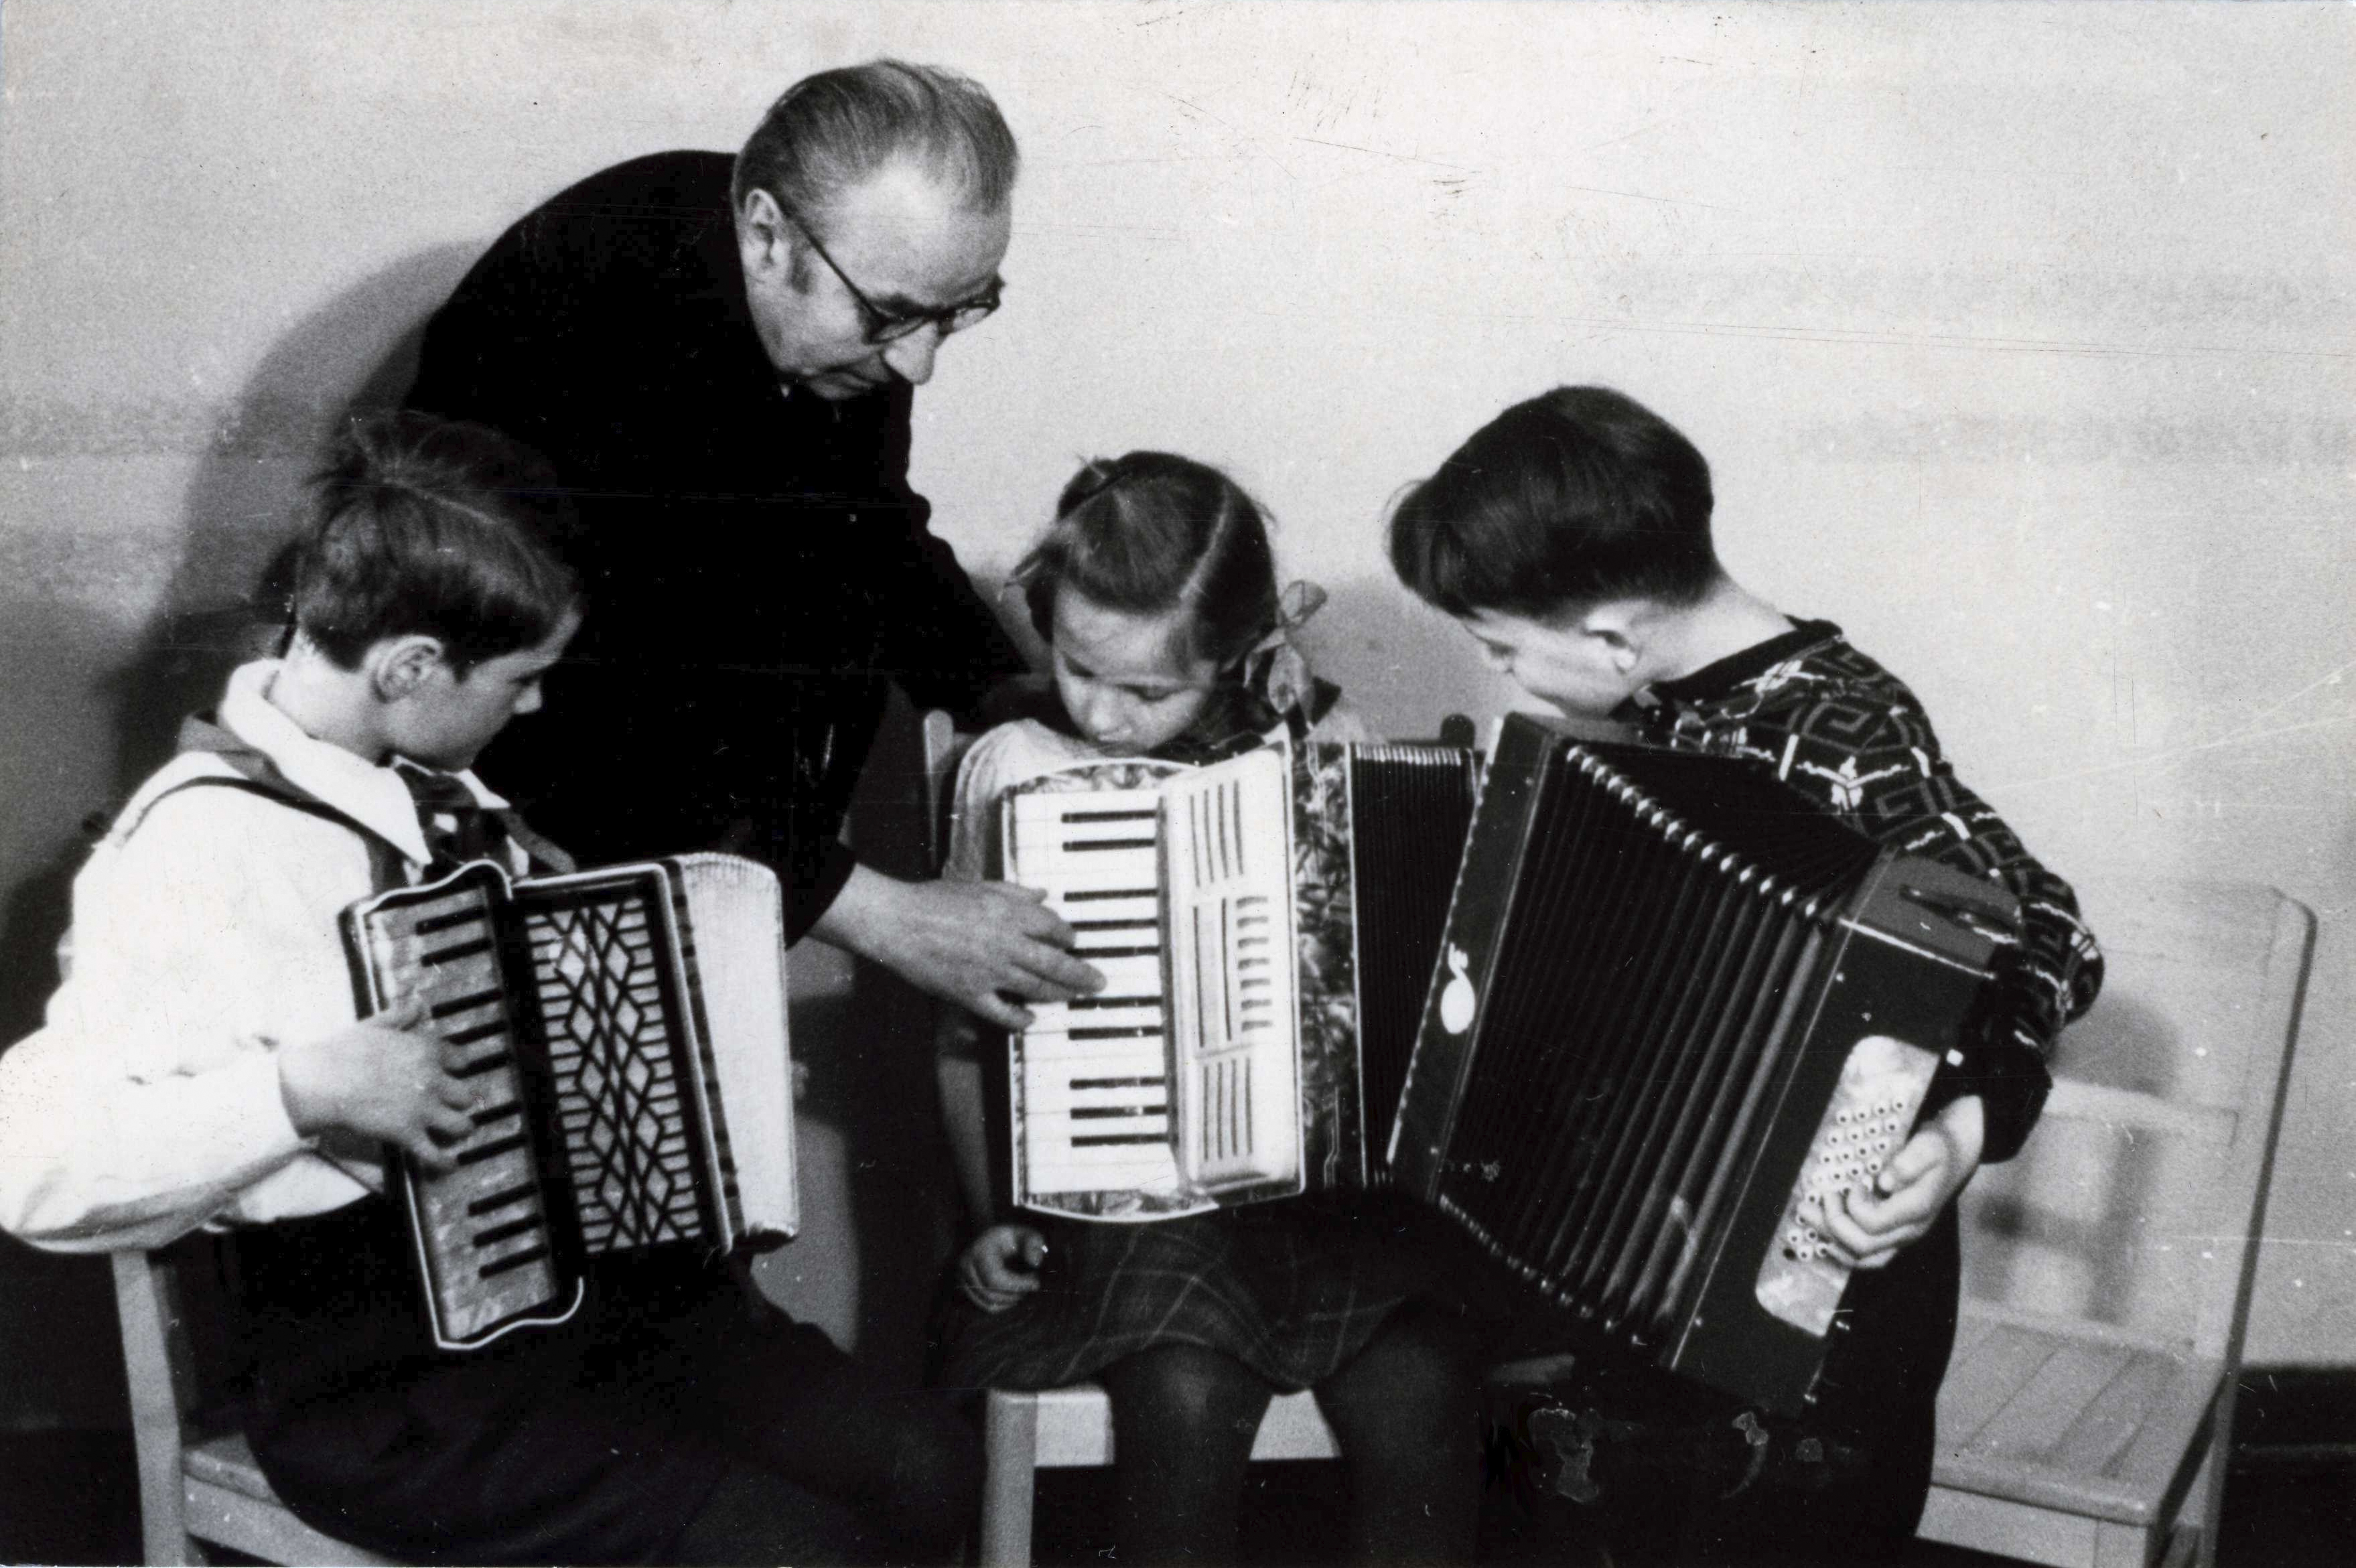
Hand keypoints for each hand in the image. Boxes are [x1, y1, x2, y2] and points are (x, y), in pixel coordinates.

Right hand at [276, 998, 477, 1175]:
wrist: (321, 1081)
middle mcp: (432, 1080)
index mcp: (426, 1051)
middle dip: (463, 1100)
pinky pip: (436, 1154)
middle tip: (456, 1105)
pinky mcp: (407, 1134)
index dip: (458, 1068)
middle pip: (467, 1094)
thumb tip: (417, 1004)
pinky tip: (450, 1164)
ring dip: (463, 1128)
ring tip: (460, 1130)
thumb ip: (400, 1017)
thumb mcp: (375, 1026)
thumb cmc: (343, 1051)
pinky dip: (446, 1162)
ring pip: (462, 1124)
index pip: (461, 1060)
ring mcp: (422, 1109)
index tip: (455, 1072)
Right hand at [815, 867, 1102, 1030]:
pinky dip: (1020, 1018)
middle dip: (1081, 974)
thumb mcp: (978, 886)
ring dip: (1060, 994)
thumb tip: (1042, 895)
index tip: (1074, 942)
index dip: (1067, 936)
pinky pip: (1002, 1012)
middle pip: (1055, 963)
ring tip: (1074, 997)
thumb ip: (1014, 892)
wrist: (898, 923)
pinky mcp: (970, 993)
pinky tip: (1030, 1019)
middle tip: (1098, 981)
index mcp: (1008, 913)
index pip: (1052, 927)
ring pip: (1036, 988)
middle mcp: (1005, 943)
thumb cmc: (933, 901)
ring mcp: (990, 971)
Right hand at [958, 1224, 1048, 1312]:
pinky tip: (1014, 1293)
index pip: (995, 1279)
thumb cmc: (1013, 1239)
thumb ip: (1034, 1244)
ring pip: (989, 1303)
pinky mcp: (965, 1289)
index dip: (1018, 1285)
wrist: (992, 1238)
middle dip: (1016, 1293)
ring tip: (1023, 1287)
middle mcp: (966, 1265)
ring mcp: (962, 1278)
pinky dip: (1004, 1305)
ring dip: (1011, 1300)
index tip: (1036, 1283)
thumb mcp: (1027, 1235)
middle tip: (1031, 1284)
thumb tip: (1034, 1263)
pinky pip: (986, 1306)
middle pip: (992, 1294)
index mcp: (980, 1250)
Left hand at [1818, 1095, 1984, 1269]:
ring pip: (1863, 1257)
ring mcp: (1902, 1237)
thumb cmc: (1938, 1148)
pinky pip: (1865, 1256)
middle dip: (1833, 1224)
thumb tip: (1885, 1181)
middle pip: (1864, 1245)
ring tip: (1808, 1216)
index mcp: (1917, 1210)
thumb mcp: (1929, 1144)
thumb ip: (1910, 1161)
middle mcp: (1909, 1231)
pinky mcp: (1894, 1236)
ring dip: (1831, 1239)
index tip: (1852, 1182)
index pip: (1874, 1223)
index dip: (1854, 1206)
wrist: (1954, 1155)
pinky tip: (1824, 1234)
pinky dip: (1841, 1248)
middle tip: (1820, 1197)